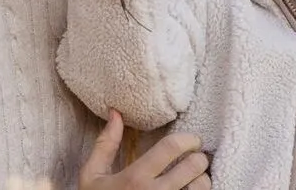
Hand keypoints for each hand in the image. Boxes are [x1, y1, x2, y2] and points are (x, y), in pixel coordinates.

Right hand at [79, 109, 210, 189]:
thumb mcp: (92, 176)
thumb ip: (105, 144)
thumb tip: (116, 113)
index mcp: (135, 178)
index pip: (172, 147)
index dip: (189, 139)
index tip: (192, 141)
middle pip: (194, 166)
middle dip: (199, 159)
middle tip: (196, 159)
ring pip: (203, 187)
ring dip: (202, 180)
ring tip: (194, 179)